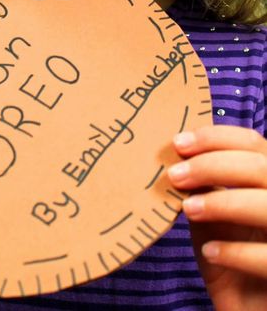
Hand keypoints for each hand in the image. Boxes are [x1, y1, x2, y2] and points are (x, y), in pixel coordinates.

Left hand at [168, 125, 266, 310]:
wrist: (248, 306)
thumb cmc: (229, 254)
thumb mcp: (212, 215)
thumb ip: (203, 187)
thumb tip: (176, 157)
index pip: (252, 142)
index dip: (214, 138)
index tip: (178, 143)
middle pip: (259, 166)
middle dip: (211, 165)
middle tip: (174, 175)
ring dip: (222, 203)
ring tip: (187, 209)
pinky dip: (236, 252)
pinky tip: (210, 252)